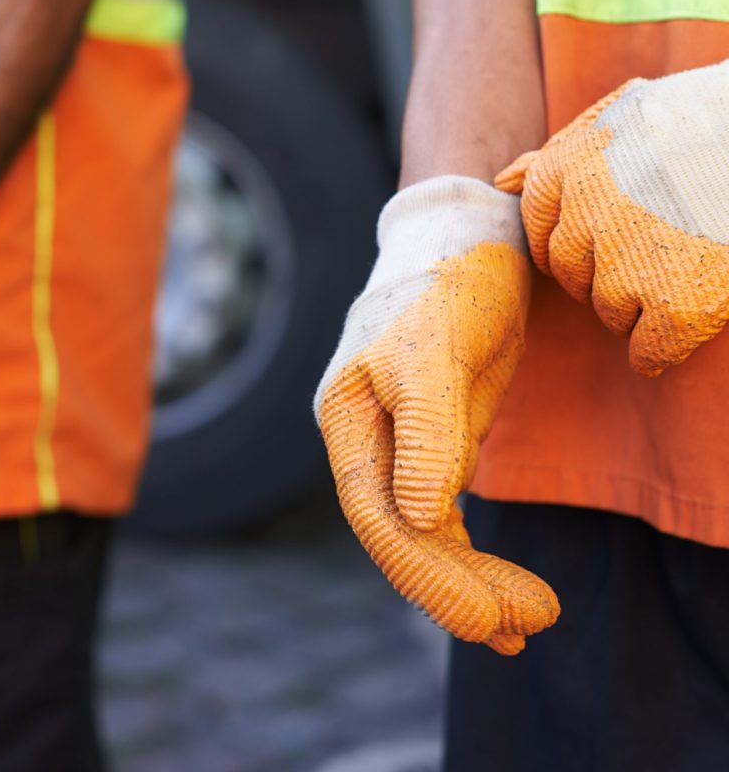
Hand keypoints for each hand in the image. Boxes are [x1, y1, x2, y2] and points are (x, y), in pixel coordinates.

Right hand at [315, 176, 559, 653]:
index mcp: (347, 417)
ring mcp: (400, 444)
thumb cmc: (446, 284)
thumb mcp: (436, 350)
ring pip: (425, 532)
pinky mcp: (436, 444)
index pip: (376, 512)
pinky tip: (503, 591)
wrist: (472, 244)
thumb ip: (427, 431)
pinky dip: (472, 554)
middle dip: (456, 586)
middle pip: (402, 533)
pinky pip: (446, 515)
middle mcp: (366, 439)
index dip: (426, 570)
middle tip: (522, 630)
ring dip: (470, 580)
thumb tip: (420, 518)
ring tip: (528, 624)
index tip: (487, 615)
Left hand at [496, 63, 728, 375]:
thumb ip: (559, 153)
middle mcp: (586, 217)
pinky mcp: (675, 308)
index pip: (542, 227)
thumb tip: (502, 182)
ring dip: (637, 304)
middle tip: (656, 251)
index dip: (577, 237)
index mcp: (568, 167)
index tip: (610, 234)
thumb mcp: (623, 116)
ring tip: (685, 267)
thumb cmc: (705, 120)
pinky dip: (662, 348)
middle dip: (604, 271)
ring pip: (608, 311)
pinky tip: (687, 322)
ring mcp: (628, 265)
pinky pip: (648, 351)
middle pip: (572, 273)